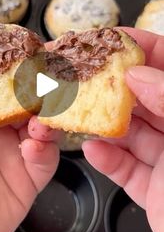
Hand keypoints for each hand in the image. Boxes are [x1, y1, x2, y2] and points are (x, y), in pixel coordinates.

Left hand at [0, 75, 58, 231]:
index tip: (39, 53)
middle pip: (30, 103)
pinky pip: (46, 160)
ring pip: (44, 127)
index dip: (22, 70)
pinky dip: (45, 149)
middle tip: (57, 77)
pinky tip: (34, 145)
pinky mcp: (26, 180)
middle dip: (44, 89)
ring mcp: (13, 155)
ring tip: (43, 115)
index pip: (6, 85)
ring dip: (49, 116)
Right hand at [82, 28, 163, 231]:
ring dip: (102, 124)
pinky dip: (107, 159)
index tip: (108, 42)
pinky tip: (92, 150)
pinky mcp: (154, 189)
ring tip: (77, 113)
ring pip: (129, 132)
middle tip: (79, 77)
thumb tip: (137, 74)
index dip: (139, 49)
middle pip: (142, 98)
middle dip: (110, 87)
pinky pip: (125, 168)